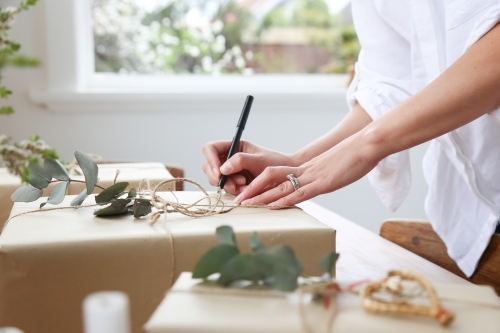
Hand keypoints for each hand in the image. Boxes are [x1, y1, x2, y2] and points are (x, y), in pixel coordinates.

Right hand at [202, 140, 295, 194]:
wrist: (286, 176)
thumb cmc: (275, 163)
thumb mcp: (258, 159)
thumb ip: (240, 160)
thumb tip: (223, 168)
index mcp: (233, 146)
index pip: (210, 148)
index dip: (211, 159)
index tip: (219, 172)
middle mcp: (229, 158)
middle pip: (209, 166)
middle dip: (219, 177)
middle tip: (234, 184)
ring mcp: (230, 171)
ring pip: (216, 179)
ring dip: (228, 186)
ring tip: (244, 186)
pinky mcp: (233, 183)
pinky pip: (225, 188)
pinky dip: (233, 191)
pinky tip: (245, 190)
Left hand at [233, 133, 380, 206]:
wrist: (366, 145)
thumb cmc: (353, 157)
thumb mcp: (333, 168)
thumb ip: (321, 176)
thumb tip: (316, 183)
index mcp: (306, 168)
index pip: (276, 175)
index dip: (260, 184)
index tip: (247, 193)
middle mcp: (305, 171)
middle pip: (271, 178)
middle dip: (253, 189)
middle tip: (237, 200)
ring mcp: (313, 176)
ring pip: (281, 185)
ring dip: (261, 195)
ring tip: (245, 203)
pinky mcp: (324, 183)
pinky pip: (300, 192)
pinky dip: (285, 199)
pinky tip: (273, 205)